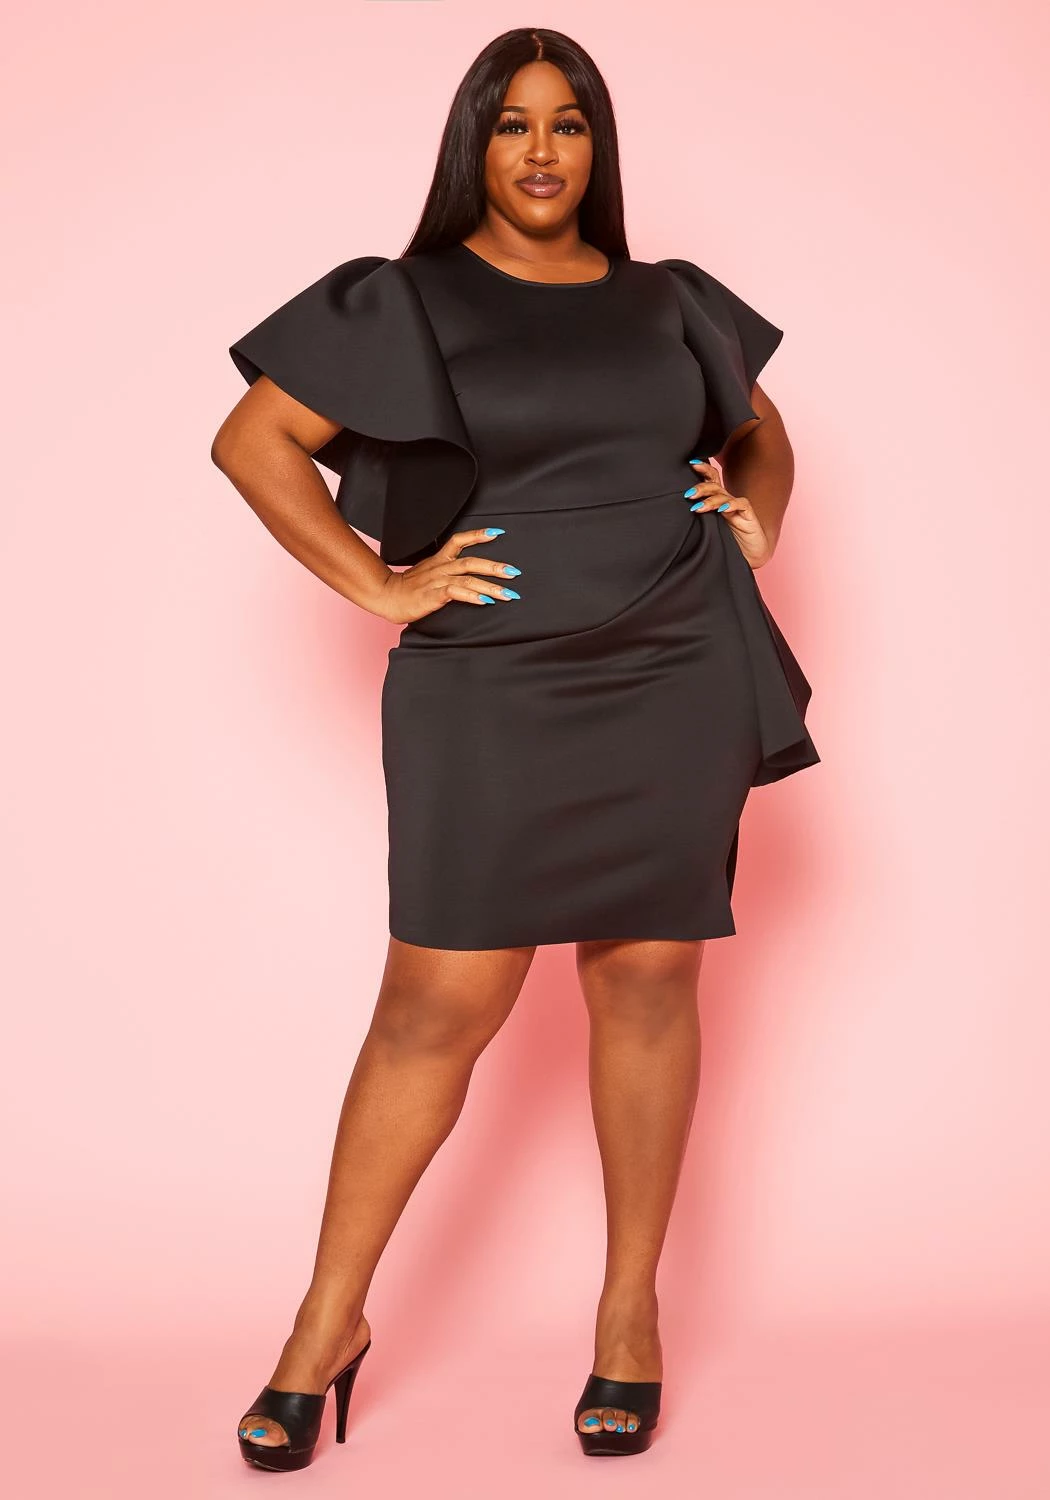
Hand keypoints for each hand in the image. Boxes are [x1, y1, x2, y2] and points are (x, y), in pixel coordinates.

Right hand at [369, 526, 522, 624]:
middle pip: (472, 562)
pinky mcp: (433, 595)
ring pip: (469, 579)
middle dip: (495, 567)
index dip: (478, 535)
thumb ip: (446, 573)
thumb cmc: (408, 588)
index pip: (460, 540)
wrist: (387, 596)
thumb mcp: (428, 574)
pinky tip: (485, 601)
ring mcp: (437, 581)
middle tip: (514, 571)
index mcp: (439, 560)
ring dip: (491, 586)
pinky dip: (472, 597)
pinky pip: (456, 593)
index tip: (497, 533)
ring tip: (508, 593)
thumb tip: (466, 578)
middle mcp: (441, 568)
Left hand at [686, 459, 772, 569]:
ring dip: (710, 500)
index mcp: (716, 501)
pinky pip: (740, 504)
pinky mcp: (748, 515)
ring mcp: (737, 507)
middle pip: (714, 486)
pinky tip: (721, 509)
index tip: (690, 464)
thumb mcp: (706, 531)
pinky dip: (730, 505)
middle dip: (700, 487)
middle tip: (688, 495)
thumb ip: (694, 522)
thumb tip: (671, 518)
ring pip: (723, 495)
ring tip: (698, 508)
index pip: (710, 479)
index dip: (702, 469)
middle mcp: (726, 501)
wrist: (749, 555)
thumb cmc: (725, 542)